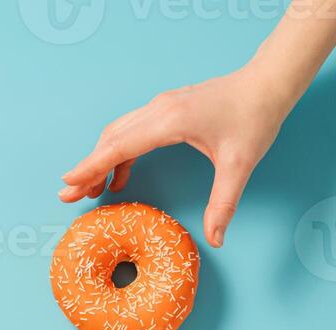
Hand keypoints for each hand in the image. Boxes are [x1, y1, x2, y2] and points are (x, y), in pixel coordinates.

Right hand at [59, 65, 288, 246]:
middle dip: (88, 168)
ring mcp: (161, 107)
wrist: (267, 84)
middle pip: (111, 139)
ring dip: (101, 160)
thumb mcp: (240, 164)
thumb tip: (215, 239)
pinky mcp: (166, 110)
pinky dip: (119, 154)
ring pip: (118, 133)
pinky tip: (119, 176)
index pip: (120, 145)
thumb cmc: (254, 117)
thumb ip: (223, 203)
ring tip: (89, 190)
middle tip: (69, 196)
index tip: (69, 183)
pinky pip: (132, 132)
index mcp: (170, 120)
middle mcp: (159, 110)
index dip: (92, 166)